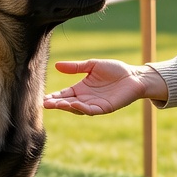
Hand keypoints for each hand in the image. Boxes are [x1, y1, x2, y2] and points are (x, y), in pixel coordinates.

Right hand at [43, 60, 165, 115]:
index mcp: (81, 88)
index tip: (43, 98)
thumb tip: (56, 65)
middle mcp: (85, 98)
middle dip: (56, 104)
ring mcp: (94, 105)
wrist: (134, 76)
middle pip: (67, 103)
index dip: (53, 96)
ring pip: (77, 109)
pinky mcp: (104, 108)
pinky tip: (75, 104)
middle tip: (45, 104)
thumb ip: (75, 67)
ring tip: (57, 104)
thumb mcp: (92, 65)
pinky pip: (91, 110)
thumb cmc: (115, 70)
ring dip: (67, 107)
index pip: (64, 94)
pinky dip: (82, 108)